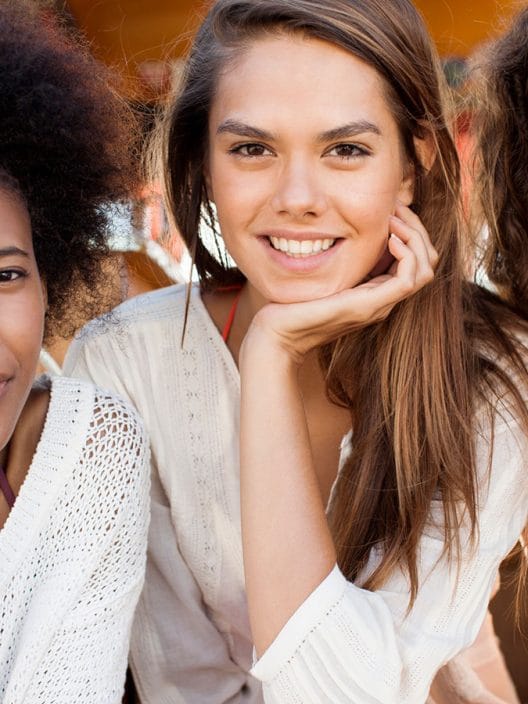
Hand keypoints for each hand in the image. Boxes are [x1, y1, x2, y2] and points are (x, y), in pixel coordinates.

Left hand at [241, 204, 437, 365]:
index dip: (410, 230)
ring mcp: (379, 304)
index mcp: (375, 291)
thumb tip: (341, 227)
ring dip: (415, 237)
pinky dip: (407, 254)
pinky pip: (408, 279)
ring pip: (426, 269)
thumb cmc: (291, 303)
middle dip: (417, 228)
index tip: (391, 208)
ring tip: (393, 220)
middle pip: (428, 261)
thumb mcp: (322, 271)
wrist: (277, 333)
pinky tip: (389, 239)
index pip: (416, 259)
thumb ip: (337, 257)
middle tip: (396, 207)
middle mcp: (383, 298)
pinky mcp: (369, 305)